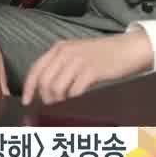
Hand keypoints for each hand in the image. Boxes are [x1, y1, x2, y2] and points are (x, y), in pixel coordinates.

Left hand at [21, 29, 152, 105]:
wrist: (128, 48)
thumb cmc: (103, 55)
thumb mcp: (77, 54)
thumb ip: (61, 66)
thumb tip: (47, 89)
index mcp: (58, 48)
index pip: (35, 69)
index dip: (28, 88)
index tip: (27, 102)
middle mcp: (65, 52)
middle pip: (44, 81)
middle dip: (44, 99)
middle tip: (51, 108)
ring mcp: (77, 61)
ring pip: (56, 88)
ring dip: (58, 102)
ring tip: (64, 106)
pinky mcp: (91, 70)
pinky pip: (74, 91)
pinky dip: (72, 102)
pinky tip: (76, 104)